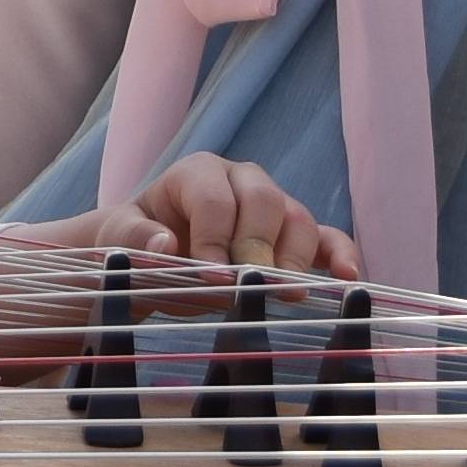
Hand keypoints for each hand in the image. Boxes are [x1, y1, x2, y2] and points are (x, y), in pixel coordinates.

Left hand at [59, 154, 359, 279]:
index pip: (215, 199)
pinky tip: (348, 277)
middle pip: (265, 202)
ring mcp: (272, 206)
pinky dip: (340, 255)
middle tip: (248, 287)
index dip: (214, 239)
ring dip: (294, 258)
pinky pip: (326, 239)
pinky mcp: (292, 237)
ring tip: (286, 293)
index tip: (210, 279)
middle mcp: (241, 181)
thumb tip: (166, 244)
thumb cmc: (134, 246)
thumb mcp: (118, 240)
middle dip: (257, 248)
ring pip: (298, 220)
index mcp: (197, 174)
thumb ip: (135, 239)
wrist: (148, 262)